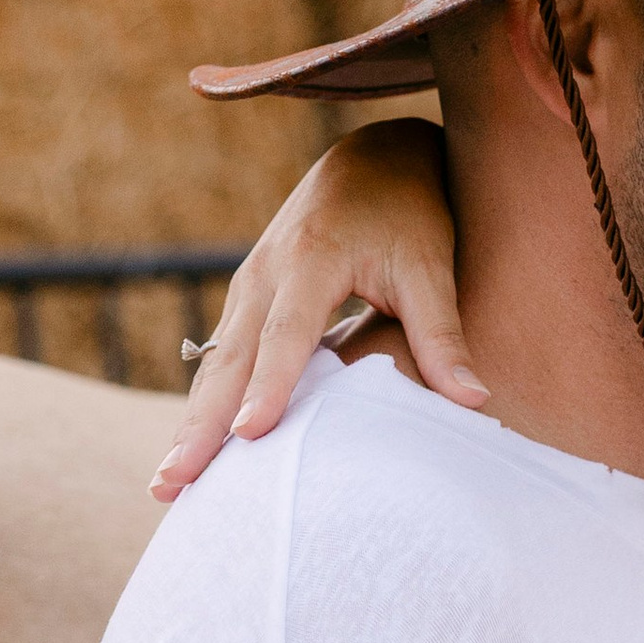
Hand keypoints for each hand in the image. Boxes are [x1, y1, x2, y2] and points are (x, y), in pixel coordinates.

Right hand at [151, 120, 474, 498]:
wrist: (375, 157)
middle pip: (230, 358)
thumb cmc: (409, 211)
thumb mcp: (430, 265)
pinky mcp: (249, 300)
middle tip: (174, 483)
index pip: (287, 333)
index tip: (249, 436)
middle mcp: (267, 271)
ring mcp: (250, 285)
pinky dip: (205, 406)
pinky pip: (222, 361)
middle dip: (201, 424)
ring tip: (168, 485)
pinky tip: (193, 454)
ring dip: (191, 424)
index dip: (269, 385)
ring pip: (216, 364)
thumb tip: (475, 401)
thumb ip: (443, 334)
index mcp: (311, 256)